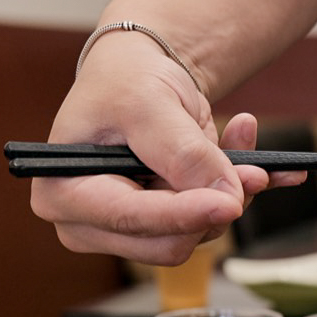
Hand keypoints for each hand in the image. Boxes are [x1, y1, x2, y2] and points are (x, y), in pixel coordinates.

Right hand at [30, 35, 304, 264]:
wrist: (140, 75)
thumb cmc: (127, 82)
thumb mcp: (149, 104)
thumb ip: (183, 152)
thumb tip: (226, 196)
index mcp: (63, 193)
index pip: (129, 218)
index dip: (183, 214)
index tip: (230, 204)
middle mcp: (91, 223)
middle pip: (168, 241)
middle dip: (213, 204)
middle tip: (253, 168)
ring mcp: (130, 231)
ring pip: (198, 236)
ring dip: (230, 193)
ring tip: (239, 139)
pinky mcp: (166, 228)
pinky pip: (213, 224)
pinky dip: (237, 191)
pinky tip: (251, 159)